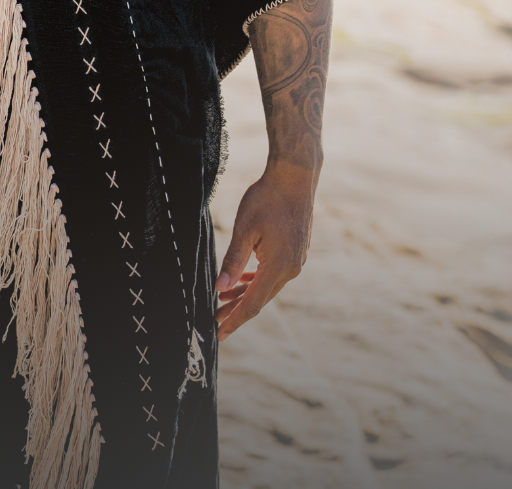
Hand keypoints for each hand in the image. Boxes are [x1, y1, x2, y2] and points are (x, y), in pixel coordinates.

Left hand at [215, 162, 315, 341]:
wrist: (295, 178)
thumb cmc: (267, 199)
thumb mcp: (245, 229)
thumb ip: (233, 261)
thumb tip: (220, 288)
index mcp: (278, 267)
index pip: (253, 303)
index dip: (235, 320)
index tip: (220, 334)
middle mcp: (291, 269)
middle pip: (261, 298)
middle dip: (237, 310)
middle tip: (215, 320)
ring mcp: (296, 261)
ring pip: (267, 286)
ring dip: (246, 293)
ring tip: (223, 301)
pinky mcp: (296, 252)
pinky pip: (273, 274)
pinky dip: (257, 279)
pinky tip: (243, 280)